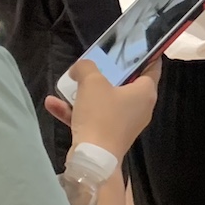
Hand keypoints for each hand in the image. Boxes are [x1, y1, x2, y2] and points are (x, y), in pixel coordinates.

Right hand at [46, 58, 161, 158]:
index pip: (153, 67)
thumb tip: (81, 67)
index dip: (146, 54)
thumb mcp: (92, 82)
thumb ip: (86, 67)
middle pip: (126, 84)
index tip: (134, 45)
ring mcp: (124, 124)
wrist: (92, 160)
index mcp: (145, 92)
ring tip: (69, 83)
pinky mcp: (108, 137)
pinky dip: (75, 112)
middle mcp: (140, 108)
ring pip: (105, 102)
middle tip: (96, 62)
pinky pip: (92, 118)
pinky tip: (52, 104)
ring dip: (84, 94)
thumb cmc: (101, 115)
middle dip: (109, 74)